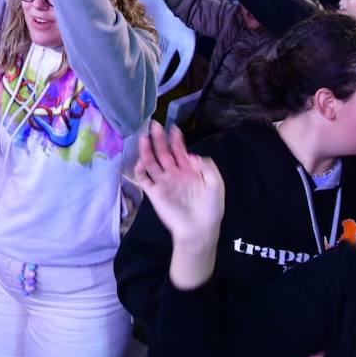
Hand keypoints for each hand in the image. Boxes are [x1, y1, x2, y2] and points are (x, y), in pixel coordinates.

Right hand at [131, 121, 224, 285]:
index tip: (173, 128)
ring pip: (151, 162)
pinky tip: (140, 161)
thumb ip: (207, 167)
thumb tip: (191, 156)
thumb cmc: (210, 209)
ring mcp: (163, 183)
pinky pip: (143, 179)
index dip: (176, 140)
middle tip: (155, 125)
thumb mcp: (216, 184)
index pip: (180, 151)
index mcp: (189, 171)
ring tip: (144, 137)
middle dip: (159, 139)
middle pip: (163, 153)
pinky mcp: (154, 194)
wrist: (199, 231)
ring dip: (147, 150)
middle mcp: (174, 174)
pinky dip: (139, 170)